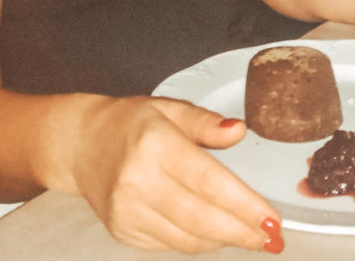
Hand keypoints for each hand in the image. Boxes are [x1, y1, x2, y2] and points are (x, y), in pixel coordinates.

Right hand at [72, 96, 282, 253]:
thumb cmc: (130, 124)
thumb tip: (239, 131)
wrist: (83, 145)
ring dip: (223, 240)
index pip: (208, 181)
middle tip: (272, 237)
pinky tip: (215, 232)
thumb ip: (206, 122)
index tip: (271, 219)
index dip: (244, 205)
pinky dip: (198, 241)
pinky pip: (170, 244)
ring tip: (249, 235)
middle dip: (242, 231)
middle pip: (201, 217)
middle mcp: (138, 180)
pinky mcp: (123, 231)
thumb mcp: (169, 109)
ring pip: (187, 238)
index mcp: (154, 143)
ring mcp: (128, 211)